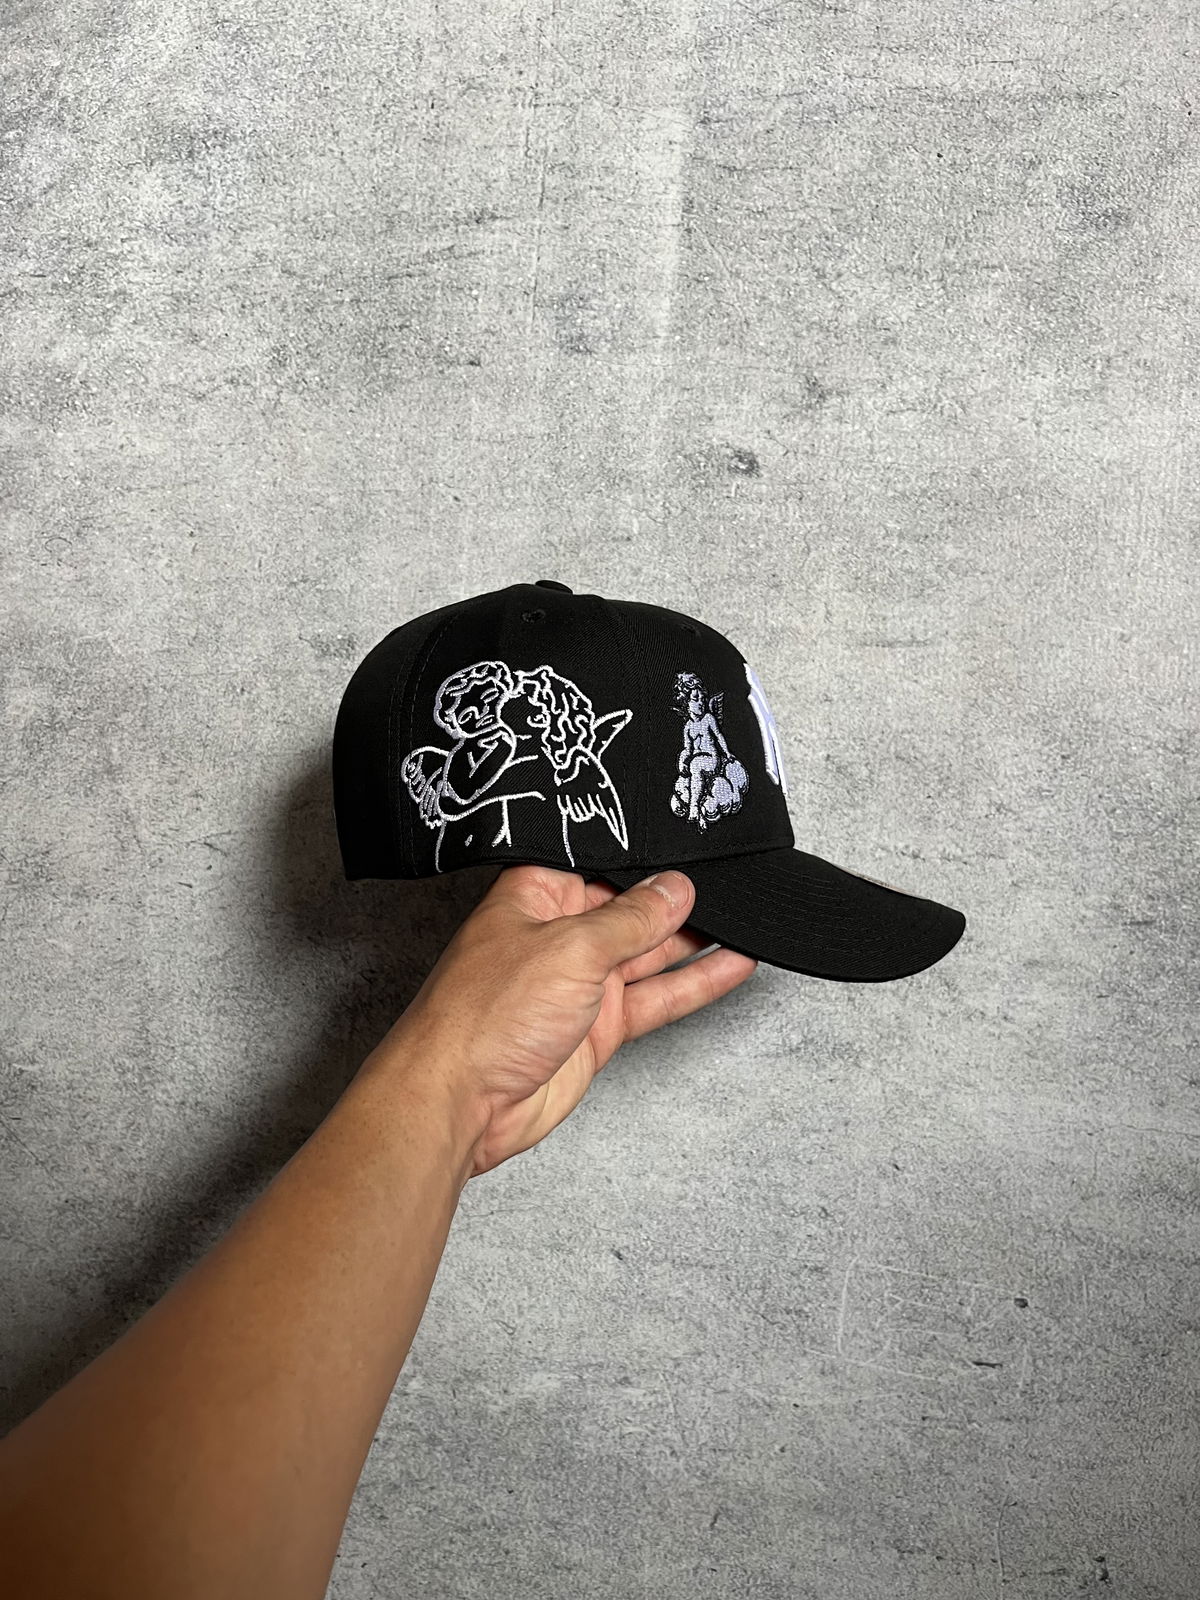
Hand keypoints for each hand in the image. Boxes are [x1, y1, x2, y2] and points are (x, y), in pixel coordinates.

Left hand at [368, 866, 755, 1175]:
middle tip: (733, 878)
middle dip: (676, 896)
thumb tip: (673, 890)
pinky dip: (694, 983)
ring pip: (649, 954)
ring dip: (695, 940)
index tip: (691, 841)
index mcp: (536, 897)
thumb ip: (630, 919)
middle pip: (630, 907)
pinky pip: (655, 998)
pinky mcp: (597, 1027)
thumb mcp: (570, 949)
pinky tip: (731, 965)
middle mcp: (559, 936)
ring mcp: (579, 983)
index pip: (599, 862)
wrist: (460, 1102)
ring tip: (749, 917)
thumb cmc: (481, 1017)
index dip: (642, 853)